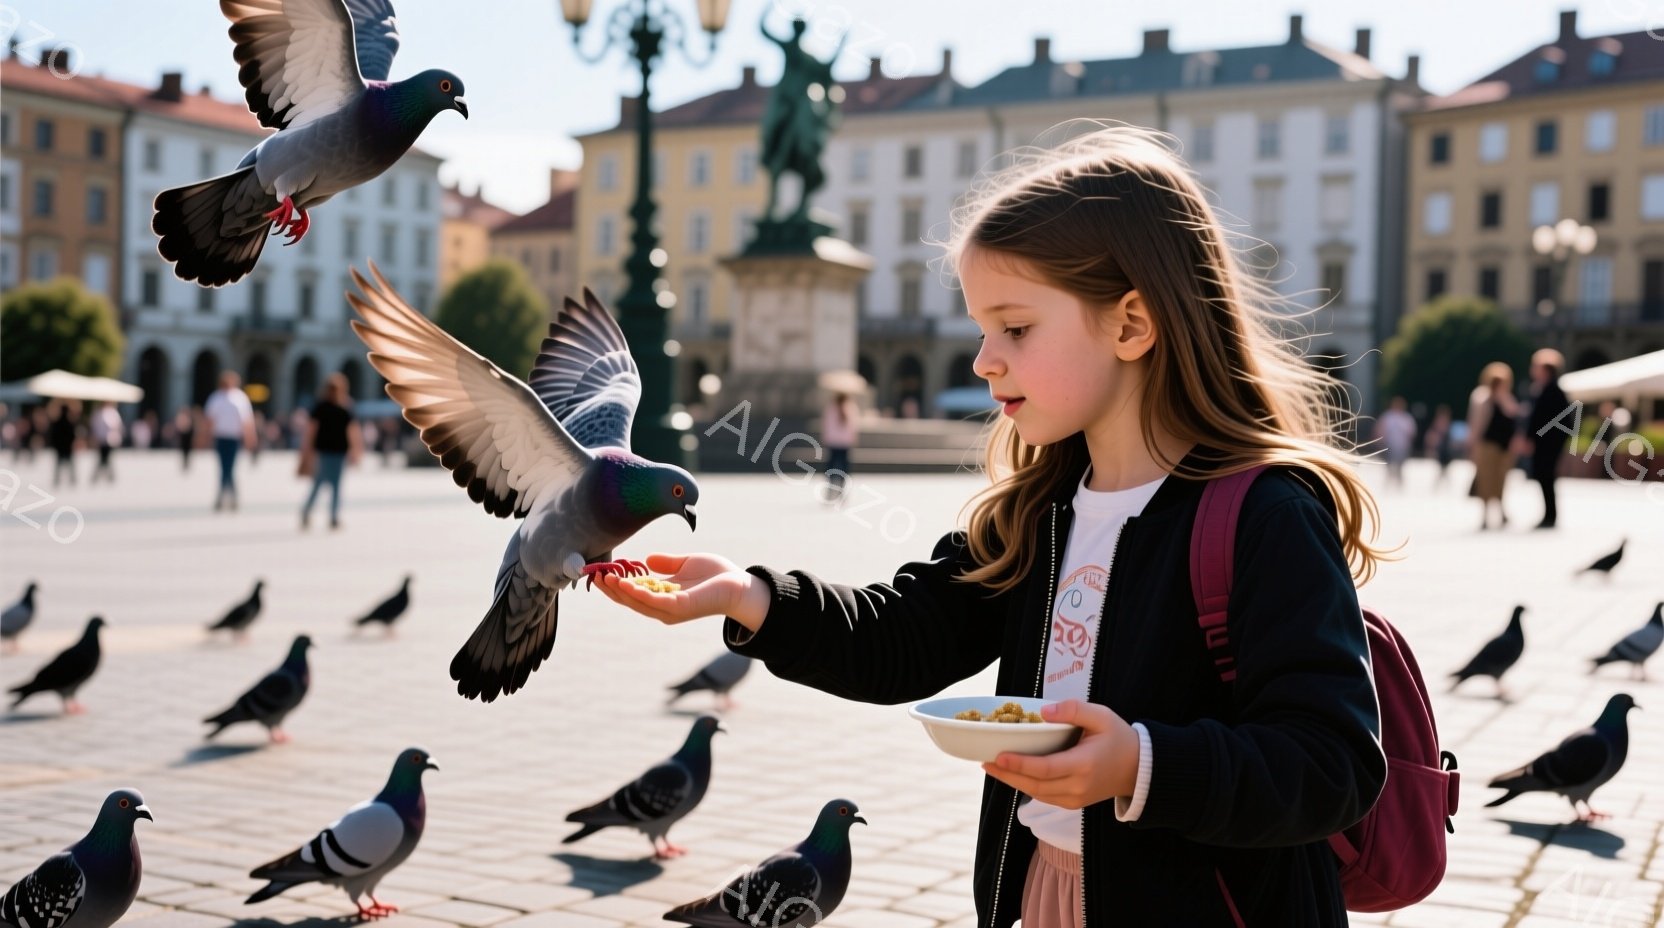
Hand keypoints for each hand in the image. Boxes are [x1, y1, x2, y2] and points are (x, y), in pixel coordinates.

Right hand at [592, 553, 769, 629]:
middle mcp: (663, 608)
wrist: (741, 585)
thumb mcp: (686, 564)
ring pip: (638, 602)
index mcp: (663, 597)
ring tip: (605, 577)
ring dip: (620, 591)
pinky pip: (654, 601)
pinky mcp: (680, 607)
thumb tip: (647, 559)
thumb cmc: (717, 575)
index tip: (600, 571)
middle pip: (629, 601)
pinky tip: (626, 583)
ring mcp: (671, 610)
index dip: (615, 584)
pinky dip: (639, 593)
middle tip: (594, 574)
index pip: (632, 593)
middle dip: (611, 589)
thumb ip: (667, 563)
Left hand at [980, 700, 1139, 809]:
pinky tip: (1013, 774)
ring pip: (1037, 793)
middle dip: (1008, 774)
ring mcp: (1075, 799)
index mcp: (1084, 764)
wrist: (1138, 767)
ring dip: (1013, 781)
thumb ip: (1073, 710)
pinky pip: (1044, 796)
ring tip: (992, 767)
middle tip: (985, 762)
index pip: (1045, 768)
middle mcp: (1078, 786)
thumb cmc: (1118, 738)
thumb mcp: (1101, 716)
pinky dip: (1026, 786)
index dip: (1020, 764)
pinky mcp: (1073, 803)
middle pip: (1035, 785)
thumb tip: (1045, 711)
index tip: (999, 755)